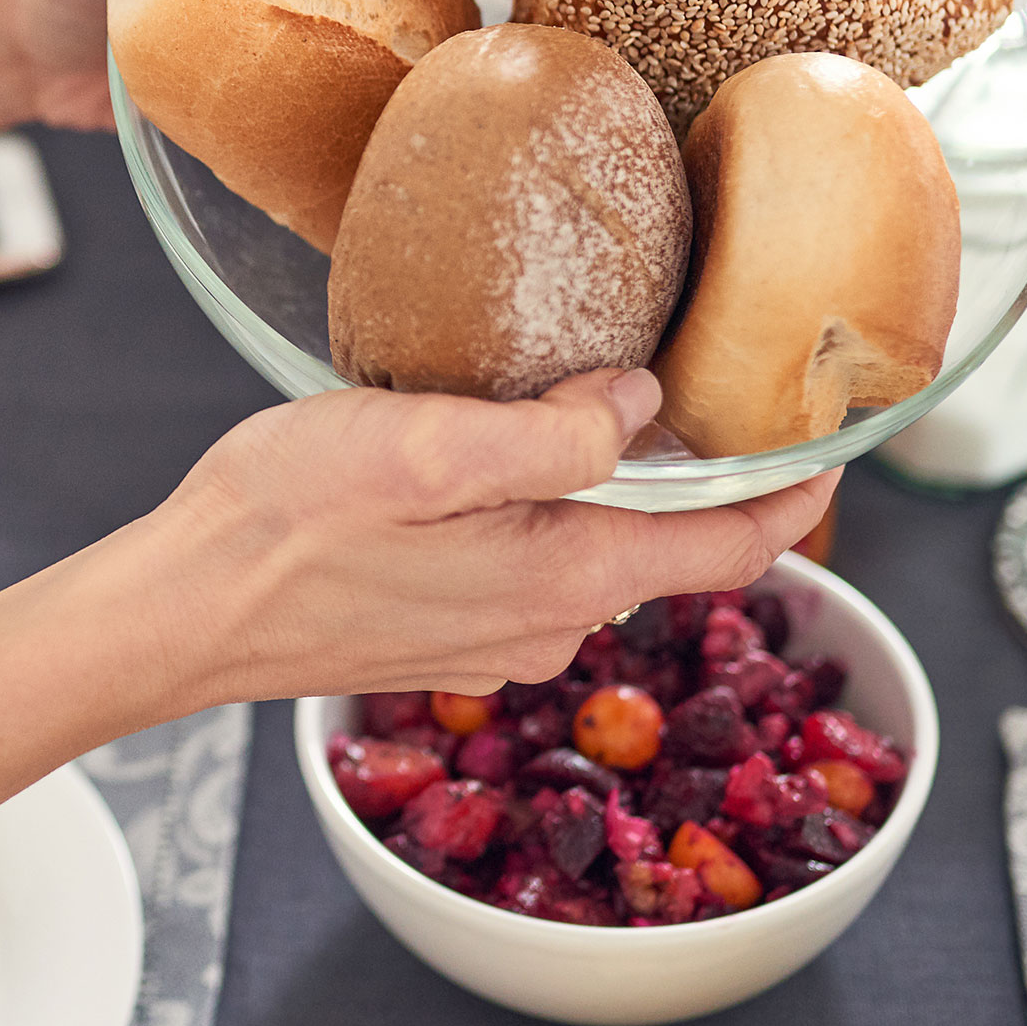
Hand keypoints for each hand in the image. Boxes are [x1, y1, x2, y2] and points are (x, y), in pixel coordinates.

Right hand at [150, 367, 837, 698]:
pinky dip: (547, 516)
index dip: (801, 495)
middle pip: (668, 546)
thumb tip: (640, 404)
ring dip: (614, 490)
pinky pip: (534, 570)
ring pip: (595, 554)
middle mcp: (548, 626)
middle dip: (701, 476)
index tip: (844, 444)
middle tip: (708, 385)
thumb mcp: (428, 448)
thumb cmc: (288, 522)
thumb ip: (552, 433)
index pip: (733, 547)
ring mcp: (496, 640)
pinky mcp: (448, 636)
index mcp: (565, 575)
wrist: (182, 613)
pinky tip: (496, 465)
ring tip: (596, 405)